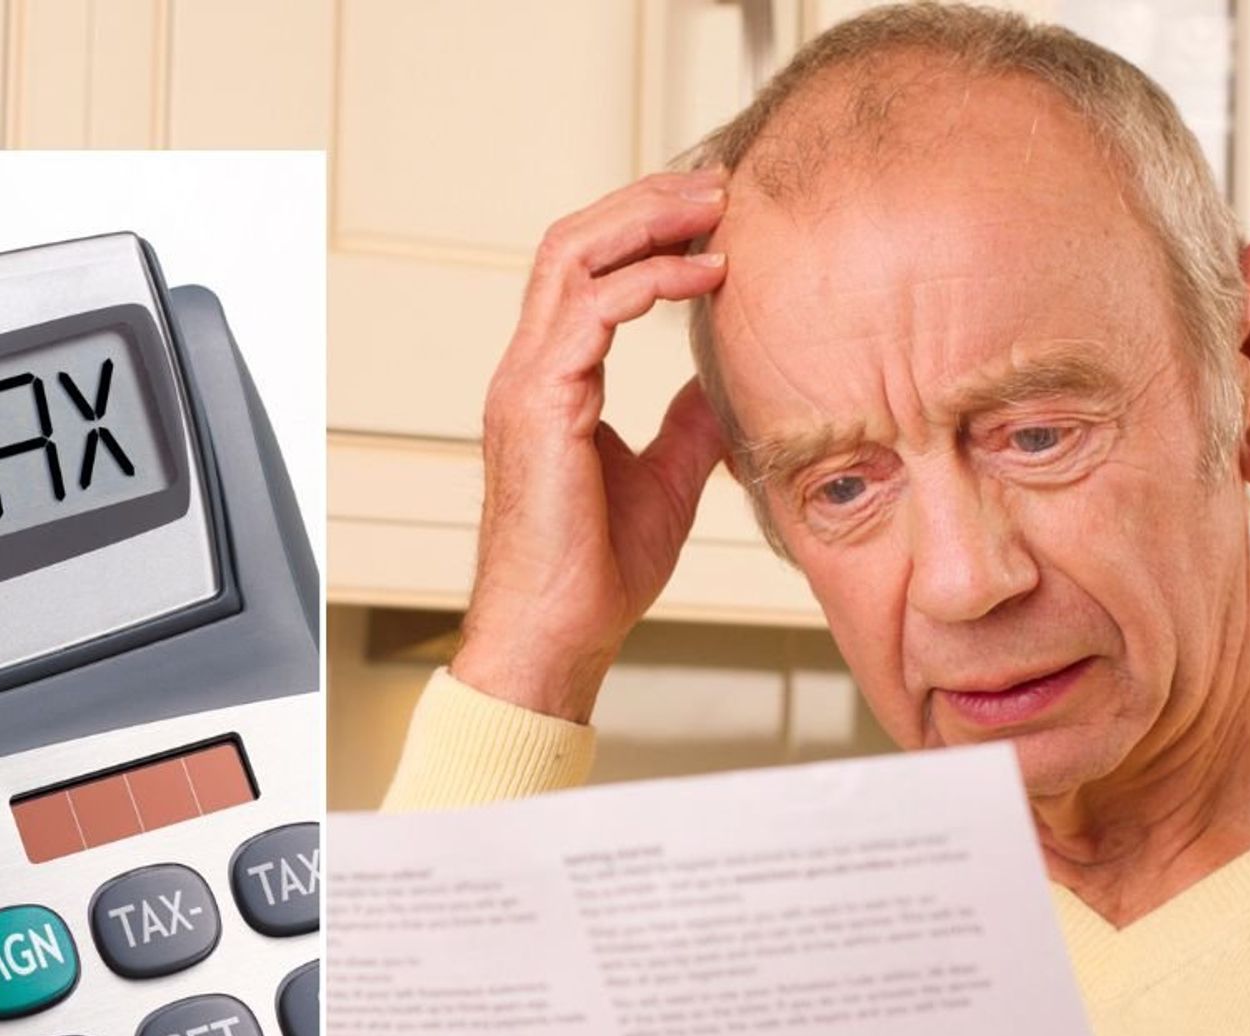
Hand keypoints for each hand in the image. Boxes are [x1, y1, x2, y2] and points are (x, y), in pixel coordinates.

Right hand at [452, 169, 731, 721]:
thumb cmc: (596, 576)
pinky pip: (591, 310)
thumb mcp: (665, 479)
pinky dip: (650, 279)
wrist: (556, 636)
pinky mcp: (540, 406)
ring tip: (714, 208)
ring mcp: (526, 385)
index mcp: (548, 383)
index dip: (643, 229)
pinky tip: (705, 278)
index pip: (583, 271)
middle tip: (719, 185)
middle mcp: (527, 372)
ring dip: (648, 220)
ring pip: (572, 256)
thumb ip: (687, 422)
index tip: (713, 217)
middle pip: (571, 242)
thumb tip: (724, 381)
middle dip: (646, 201)